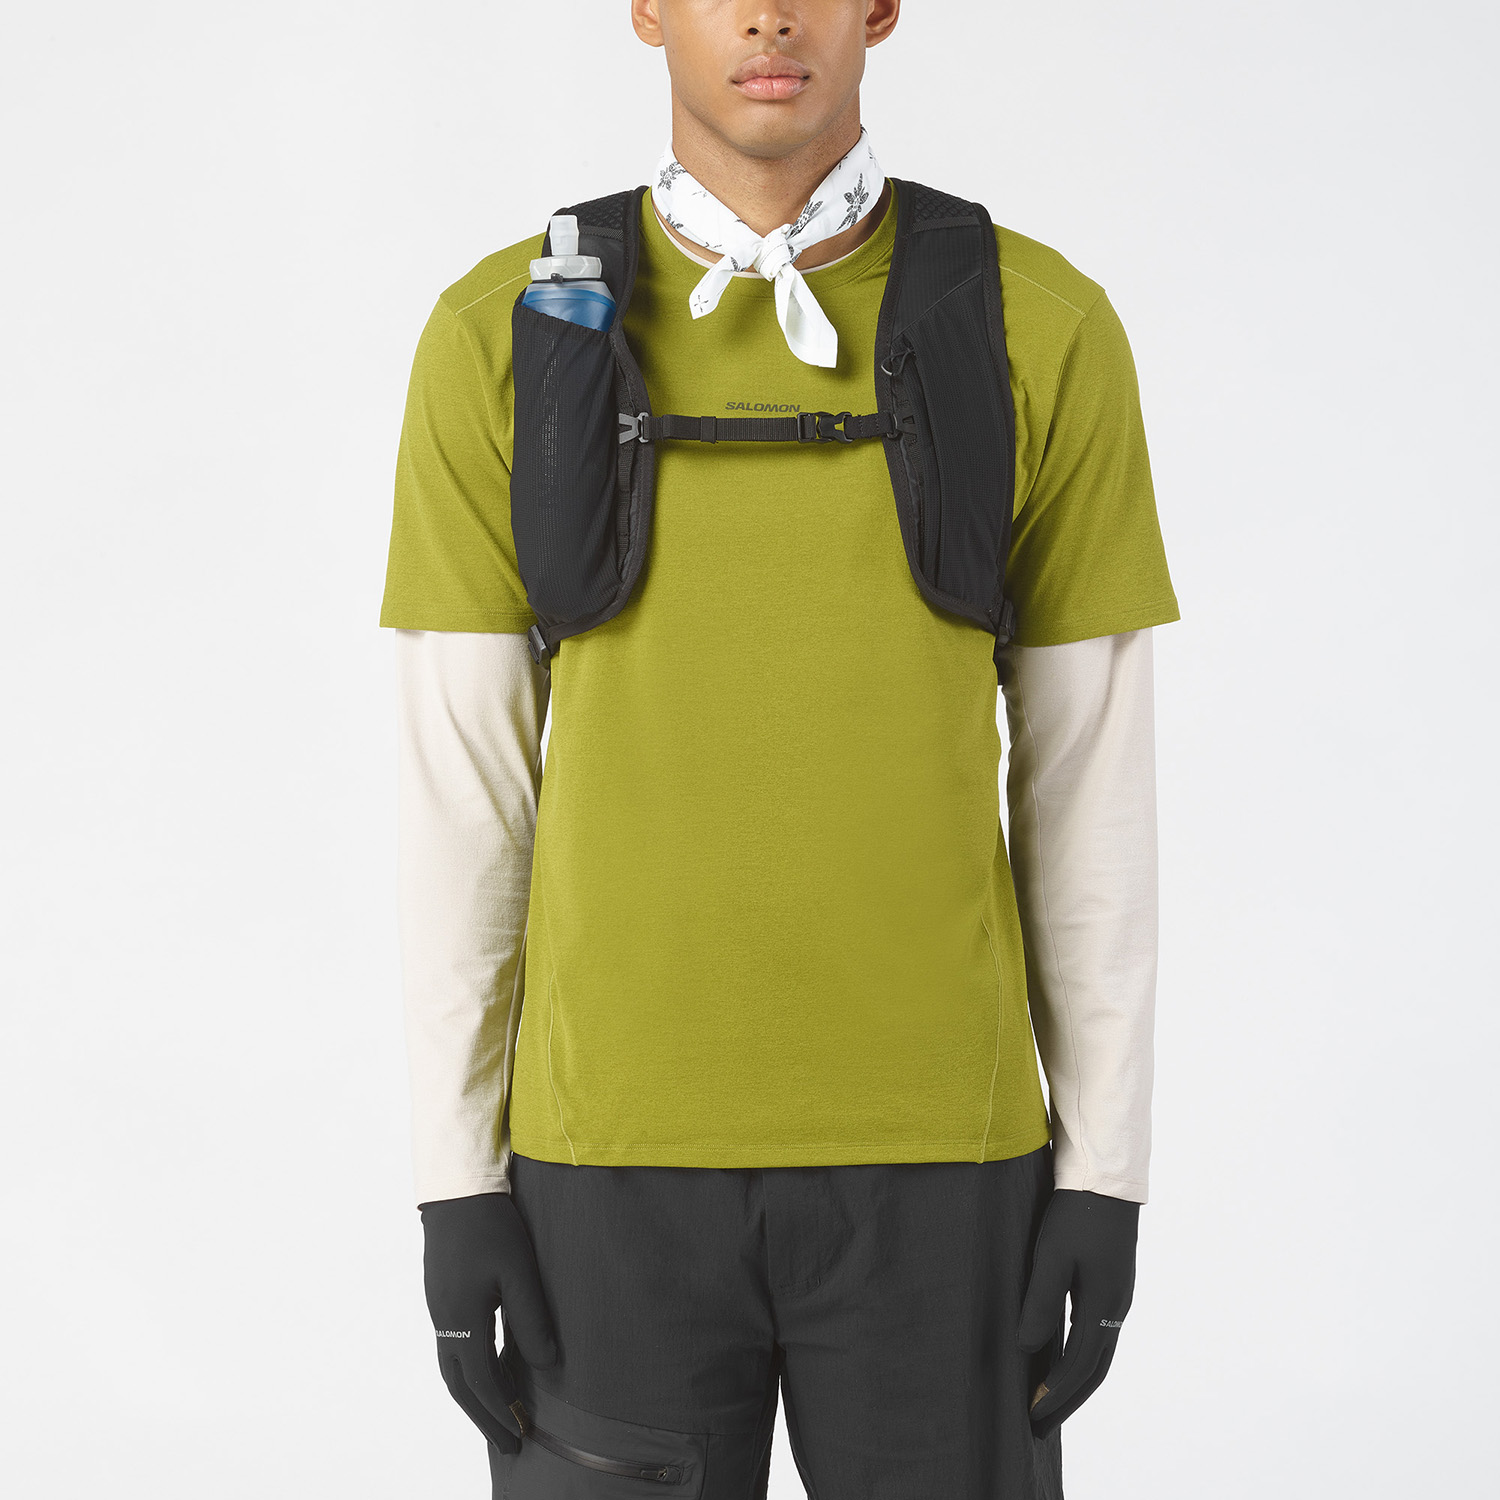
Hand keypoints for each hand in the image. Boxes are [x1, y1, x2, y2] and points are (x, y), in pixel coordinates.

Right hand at [421, 1192, 558, 1453]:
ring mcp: (439, 1310)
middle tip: (508, 1444)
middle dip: (484, 1418)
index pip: (483, 1382)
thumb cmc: (490, 1226)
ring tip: (498, 1415)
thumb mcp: (519, 1271)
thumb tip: (547, 1363)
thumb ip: (531, 1318)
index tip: (521, 1436)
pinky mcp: (442, 1297)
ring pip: (452, 1369)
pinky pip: (452, 1349)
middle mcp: (445, 1322)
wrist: (456, 1191)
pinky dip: (469, 1372)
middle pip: (460, 1386)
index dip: (503, 1412)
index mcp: (462, 1320)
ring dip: (474, 1397)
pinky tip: (487, 1370)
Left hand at [1017, 1188, 1138, 1439]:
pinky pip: (1098, 1333)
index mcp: (1103, 1305)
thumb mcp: (1051, 1256)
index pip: (1079, 1366)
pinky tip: (1061, 1356)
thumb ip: (1041, 1302)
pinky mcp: (1112, 1284)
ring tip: (1048, 1398)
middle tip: (1040, 1423)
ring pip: (1099, 1353)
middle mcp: (1116, 1307)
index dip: (1055, 1394)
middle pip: (1095, 1369)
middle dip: (1069, 1399)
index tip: (1031, 1415)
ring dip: (1076, 1380)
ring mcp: (1117, 1296)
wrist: (1105, 1180)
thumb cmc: (1075, 1214)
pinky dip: (1081, 1356)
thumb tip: (1027, 1348)